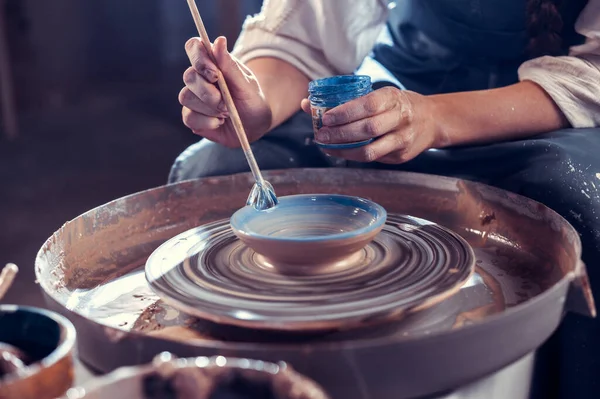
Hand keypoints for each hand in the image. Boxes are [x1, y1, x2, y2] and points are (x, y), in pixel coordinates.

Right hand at [179, 36, 271, 147]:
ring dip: (209, 108)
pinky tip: (219, 123)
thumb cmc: (252, 100)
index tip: (215, 74)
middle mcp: (199, 77)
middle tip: (226, 104)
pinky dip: (206, 122)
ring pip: (186, 97)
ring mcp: (193, 97)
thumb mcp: (246, 84)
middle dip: (208, 93)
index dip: (199, 58)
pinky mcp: (192, 116)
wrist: (255, 125)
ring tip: (227, 113)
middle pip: (188, 76)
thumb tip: (219, 40)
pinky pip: (188, 117)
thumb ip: (230, 65)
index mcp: (212, 63)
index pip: (194, 47)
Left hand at [301, 87, 444, 163]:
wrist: (431, 120)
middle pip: (367, 129)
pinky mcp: (400, 156)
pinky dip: (353, 156)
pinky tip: (339, 152)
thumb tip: (306, 105)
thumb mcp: (378, 96)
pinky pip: (373, 158)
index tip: (325, 117)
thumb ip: (346, 101)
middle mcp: (400, 118)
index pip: (368, 105)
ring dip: (345, 150)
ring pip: (370, 150)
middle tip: (321, 135)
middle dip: (340, 133)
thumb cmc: (396, 105)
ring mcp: (402, 139)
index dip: (345, 112)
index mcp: (393, 98)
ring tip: (326, 146)